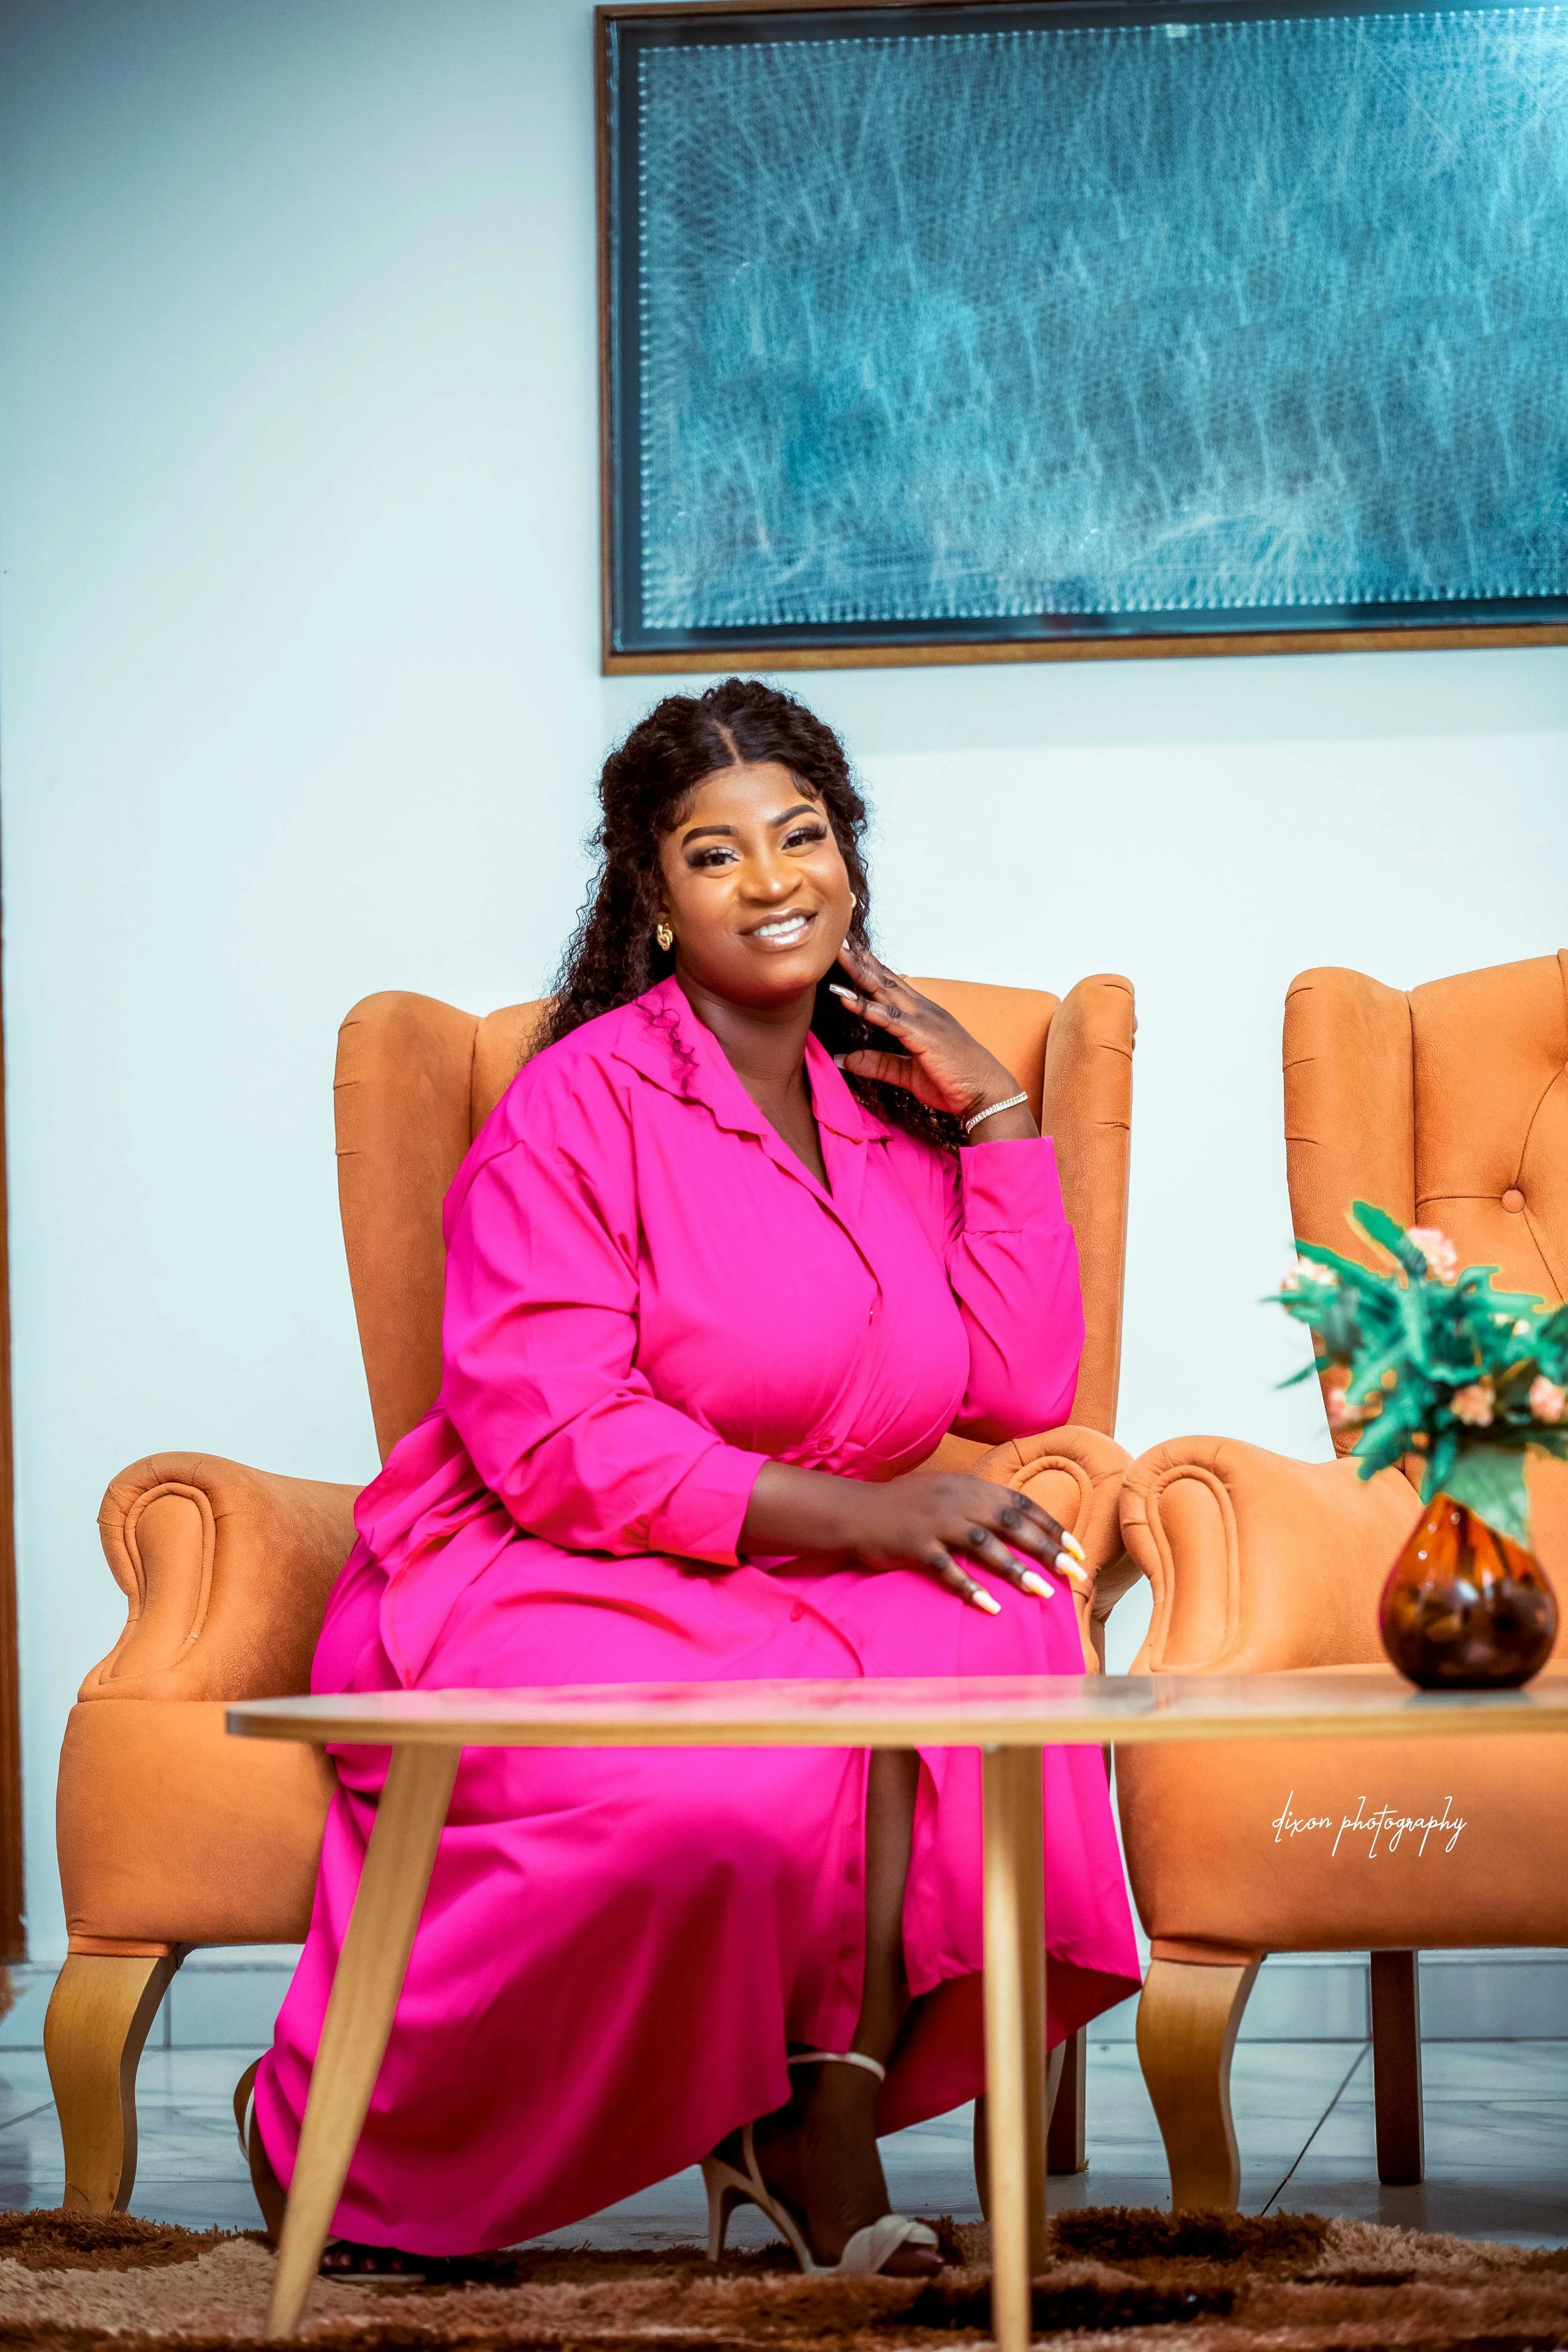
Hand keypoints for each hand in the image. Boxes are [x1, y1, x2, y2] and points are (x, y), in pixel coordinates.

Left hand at [829, 942, 1036, 1135]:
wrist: (987, 1094)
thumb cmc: (954, 1082)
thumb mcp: (908, 1075)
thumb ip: (877, 1064)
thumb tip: (844, 1060)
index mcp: (922, 1016)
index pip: (890, 985)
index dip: (868, 967)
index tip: (847, 950)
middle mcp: (923, 1010)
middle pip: (885, 979)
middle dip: (861, 958)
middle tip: (838, 938)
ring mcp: (924, 1020)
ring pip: (885, 990)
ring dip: (859, 971)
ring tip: (837, 954)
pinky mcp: (923, 1035)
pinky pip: (889, 1018)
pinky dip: (866, 1007)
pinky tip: (845, 997)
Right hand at [840, 1471, 1084, 1610]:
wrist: (854, 1511)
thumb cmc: (902, 1506)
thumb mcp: (945, 1493)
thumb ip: (978, 1502)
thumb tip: (1016, 1521)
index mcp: (968, 1485)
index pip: (1020, 1502)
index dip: (1051, 1526)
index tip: (1077, 1550)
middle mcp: (956, 1500)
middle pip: (1011, 1523)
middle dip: (1047, 1549)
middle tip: (1075, 1573)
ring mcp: (935, 1522)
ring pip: (985, 1545)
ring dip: (1017, 1570)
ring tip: (1044, 1592)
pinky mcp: (915, 1545)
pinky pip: (948, 1569)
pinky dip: (971, 1588)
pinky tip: (992, 1607)